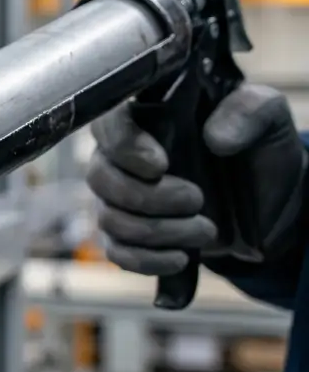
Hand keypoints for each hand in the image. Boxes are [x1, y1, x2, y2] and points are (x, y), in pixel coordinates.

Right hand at [87, 84, 306, 275]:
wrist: (271, 201)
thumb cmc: (259, 150)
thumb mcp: (269, 119)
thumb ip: (249, 111)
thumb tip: (216, 137)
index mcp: (147, 119)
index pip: (108, 124)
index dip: (124, 147)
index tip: (161, 165)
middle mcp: (122, 157)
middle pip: (100, 178)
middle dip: (148, 197)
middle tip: (197, 200)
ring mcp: (120, 199)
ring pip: (110, 218)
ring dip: (158, 231)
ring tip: (207, 230)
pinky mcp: (128, 236)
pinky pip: (118, 252)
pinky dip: (148, 260)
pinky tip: (182, 258)